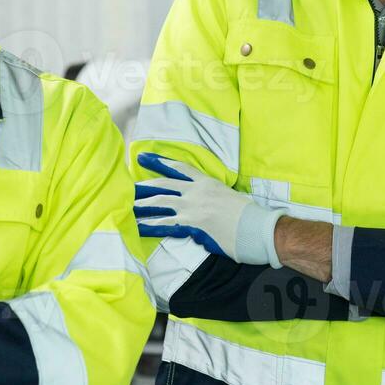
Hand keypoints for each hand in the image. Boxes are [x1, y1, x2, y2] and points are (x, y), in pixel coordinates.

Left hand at [133, 152, 284, 265]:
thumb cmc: (247, 215)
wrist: (257, 227)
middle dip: (143, 186)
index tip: (144, 157)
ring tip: (127, 206)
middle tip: (127, 186)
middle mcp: (196, 191)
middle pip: (163, 185)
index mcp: (206, 182)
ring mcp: (192, 208)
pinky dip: (150, 226)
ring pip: (160, 203)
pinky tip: (138, 227)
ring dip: (141, 205)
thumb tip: (198, 206)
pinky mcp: (192, 225)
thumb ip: (209, 197)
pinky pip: (165, 225)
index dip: (159, 162)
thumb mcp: (226, 196)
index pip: (178, 168)